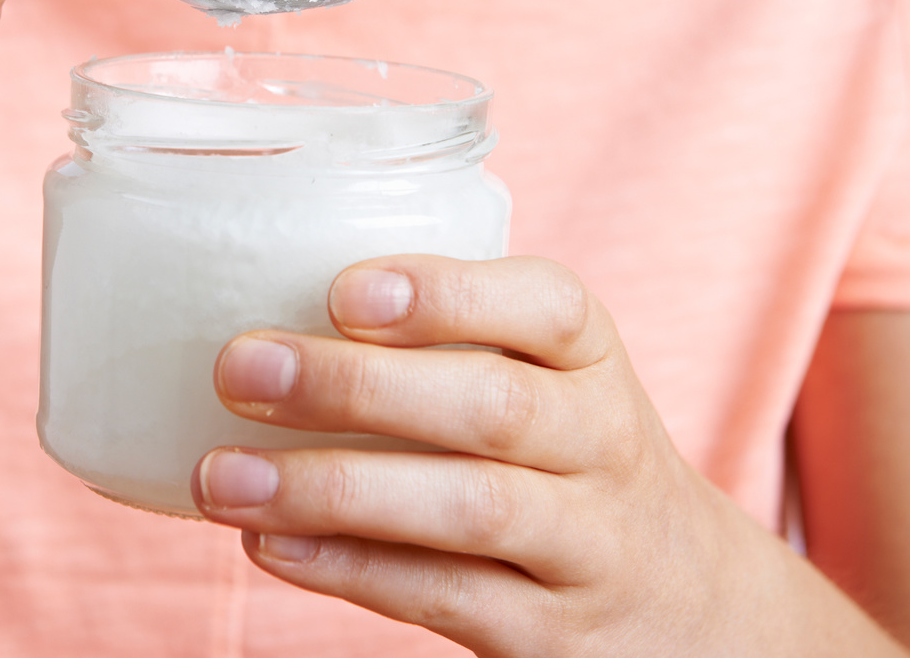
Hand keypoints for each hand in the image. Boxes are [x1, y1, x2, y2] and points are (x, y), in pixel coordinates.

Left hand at [193, 255, 889, 656]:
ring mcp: (583, 545)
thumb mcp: (544, 378)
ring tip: (222, 475)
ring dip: (334, 489)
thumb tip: (254, 287)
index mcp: (589, 360)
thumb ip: (446, 338)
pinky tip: (268, 542)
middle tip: (240, 367)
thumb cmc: (561, 454)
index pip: (548, 308)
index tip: (343, 290)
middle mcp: (600, 445)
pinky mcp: (548, 632)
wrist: (686, 604)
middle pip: (494, 409)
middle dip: (359, 387)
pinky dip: (350, 569)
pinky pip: (447, 597)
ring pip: (471, 510)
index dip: (447, 296)